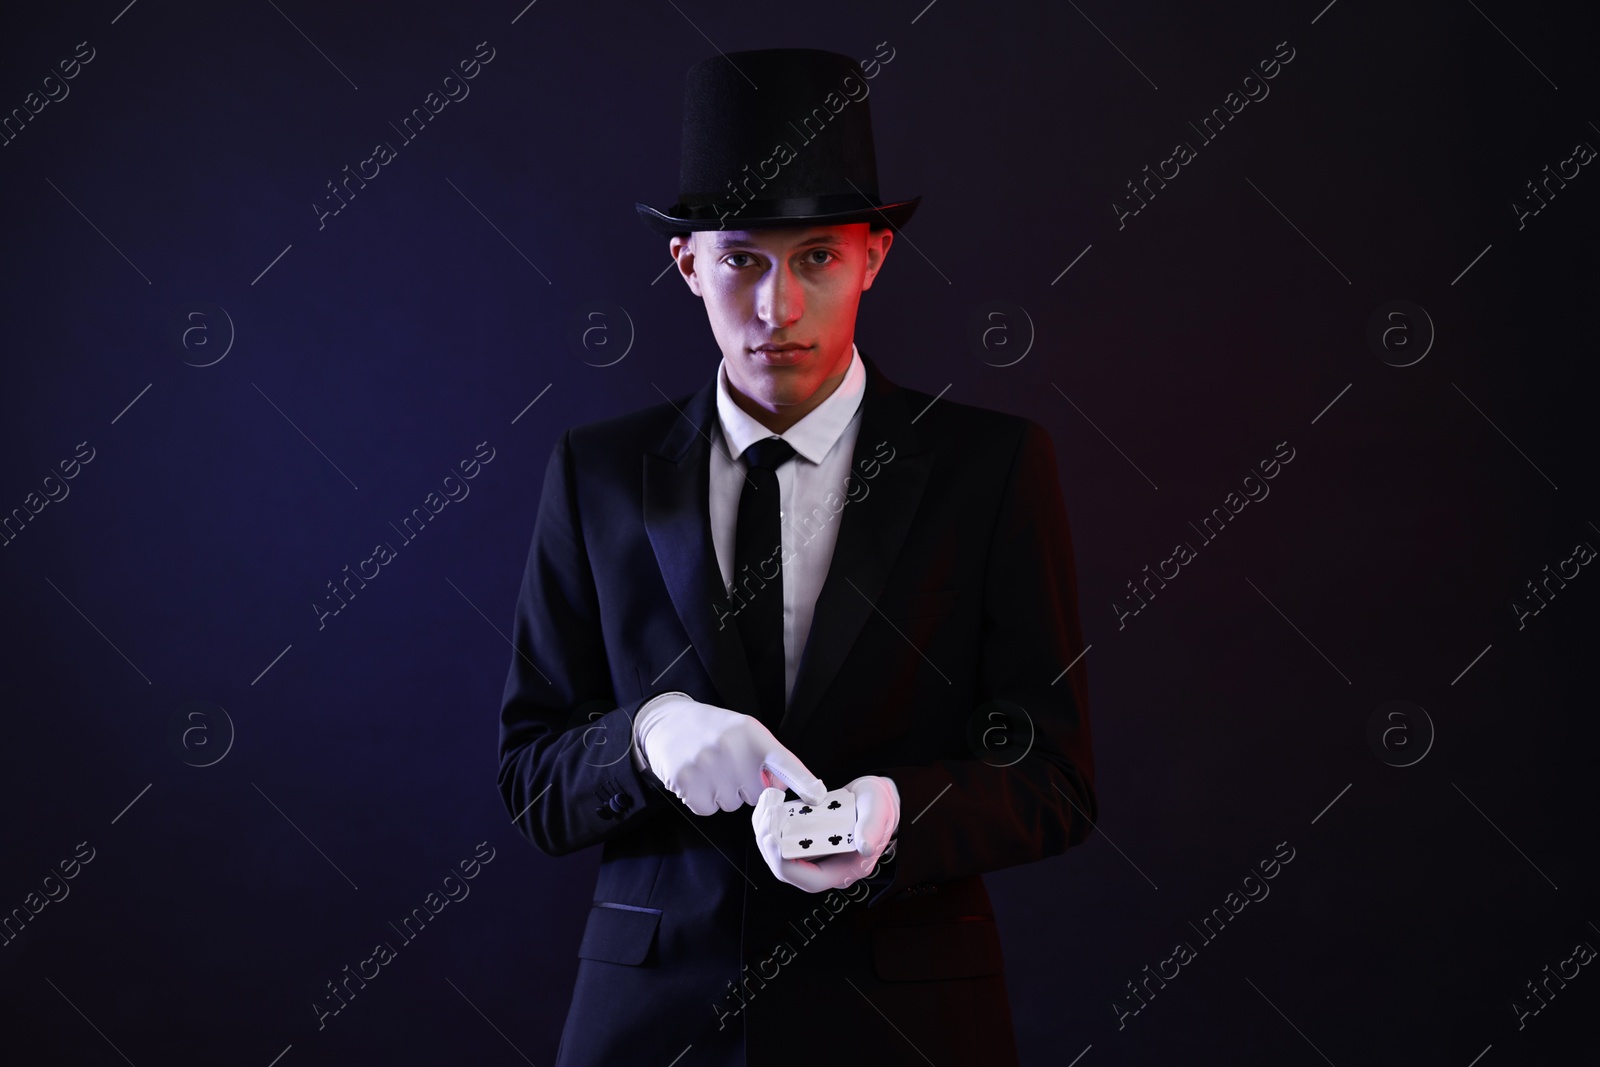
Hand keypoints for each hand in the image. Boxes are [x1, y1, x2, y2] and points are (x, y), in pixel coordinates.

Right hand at [637, 697, 825, 814]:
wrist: (667, 721)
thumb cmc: (713, 731)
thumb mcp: (744, 732)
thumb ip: (766, 758)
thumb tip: (782, 790)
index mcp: (752, 734)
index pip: (783, 761)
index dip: (802, 781)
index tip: (817, 796)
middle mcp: (731, 748)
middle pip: (755, 796)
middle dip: (744, 787)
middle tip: (727, 765)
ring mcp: (707, 765)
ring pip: (730, 805)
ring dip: (721, 794)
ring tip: (708, 768)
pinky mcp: (686, 780)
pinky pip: (707, 809)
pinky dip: (702, 800)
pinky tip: (695, 778)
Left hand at [752, 775, 899, 892]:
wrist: (878, 799)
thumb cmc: (881, 807)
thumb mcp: (879, 812)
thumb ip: (872, 829)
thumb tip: (865, 847)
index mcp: (845, 870)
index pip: (809, 880)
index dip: (786, 865)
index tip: (772, 838)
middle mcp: (827, 867)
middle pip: (787, 869)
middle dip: (769, 844)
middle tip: (767, 813)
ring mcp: (815, 855)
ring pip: (781, 854)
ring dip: (767, 831)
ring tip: (768, 803)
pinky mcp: (807, 841)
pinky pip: (783, 839)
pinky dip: (773, 823)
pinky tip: (772, 803)